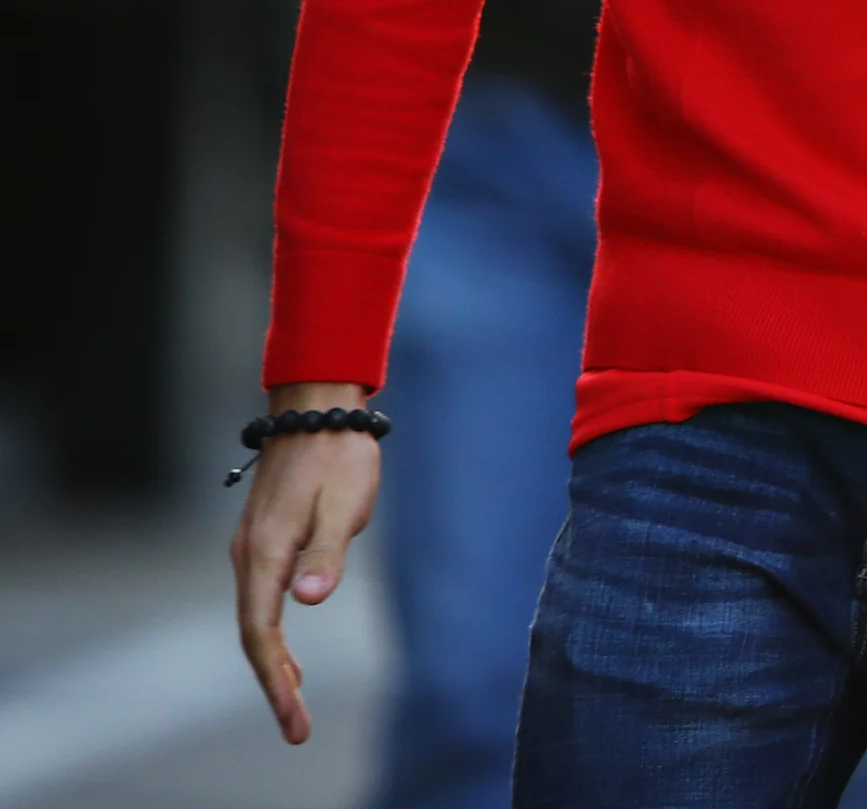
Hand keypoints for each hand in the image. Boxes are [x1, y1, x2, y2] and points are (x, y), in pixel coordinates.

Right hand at [229, 381, 382, 743]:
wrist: (318, 410)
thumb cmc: (338, 457)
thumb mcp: (344, 505)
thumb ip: (326, 554)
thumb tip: (307, 600)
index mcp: (265, 554)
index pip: (261, 634)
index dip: (275, 681)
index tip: (293, 720)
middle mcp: (248, 557)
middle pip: (254, 635)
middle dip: (274, 685)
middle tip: (296, 730)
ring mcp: (251, 549)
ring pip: (256, 620)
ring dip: (273, 665)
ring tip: (294, 704)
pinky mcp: (263, 541)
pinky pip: (260, 602)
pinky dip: (272, 637)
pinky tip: (290, 659)